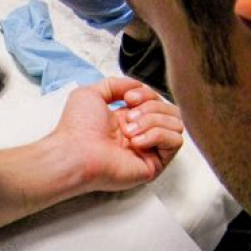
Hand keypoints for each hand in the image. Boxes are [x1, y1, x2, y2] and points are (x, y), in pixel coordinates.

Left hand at [50, 77, 183, 192]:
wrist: (75, 151)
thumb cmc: (77, 127)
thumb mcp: (91, 93)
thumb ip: (116, 84)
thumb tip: (138, 85)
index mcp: (128, 119)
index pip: (157, 101)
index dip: (147, 94)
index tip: (128, 98)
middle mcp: (141, 134)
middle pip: (170, 111)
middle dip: (152, 107)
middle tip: (129, 117)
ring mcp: (148, 150)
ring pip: (176, 124)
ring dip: (153, 121)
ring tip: (129, 131)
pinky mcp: (154, 165)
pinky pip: (175, 142)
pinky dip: (158, 135)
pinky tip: (136, 142)